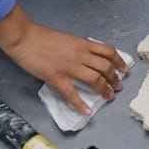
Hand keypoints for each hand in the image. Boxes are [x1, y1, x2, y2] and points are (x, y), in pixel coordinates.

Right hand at [0, 8, 128, 116]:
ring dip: (104, 89)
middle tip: (118, 87)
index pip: (108, 51)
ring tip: (109, 97)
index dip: (119, 61)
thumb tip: (89, 58)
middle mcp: (80, 55)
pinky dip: (81, 104)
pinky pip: (72, 93)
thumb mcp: (68, 38)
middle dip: (115, 78)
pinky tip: (87, 111)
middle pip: (105, 67)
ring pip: (95, 79)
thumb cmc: (43, 37)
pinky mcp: (57, 78)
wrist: (25, 38)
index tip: (124, 69)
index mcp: (83, 43)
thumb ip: (79, 48)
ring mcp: (69, 67)